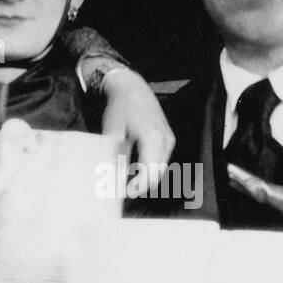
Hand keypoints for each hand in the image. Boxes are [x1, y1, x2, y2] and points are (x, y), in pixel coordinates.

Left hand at [99, 68, 174, 198]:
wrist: (132, 88)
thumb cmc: (120, 109)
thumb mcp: (113, 136)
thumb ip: (116, 161)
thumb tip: (115, 184)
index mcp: (152, 138)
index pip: (150, 174)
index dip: (137, 188)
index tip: (123, 194)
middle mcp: (165, 140)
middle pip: (157, 175)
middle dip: (140, 186)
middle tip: (121, 191)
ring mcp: (169, 139)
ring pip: (159, 170)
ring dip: (144, 179)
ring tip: (125, 180)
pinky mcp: (168, 139)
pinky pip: (160, 161)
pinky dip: (148, 169)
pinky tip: (133, 169)